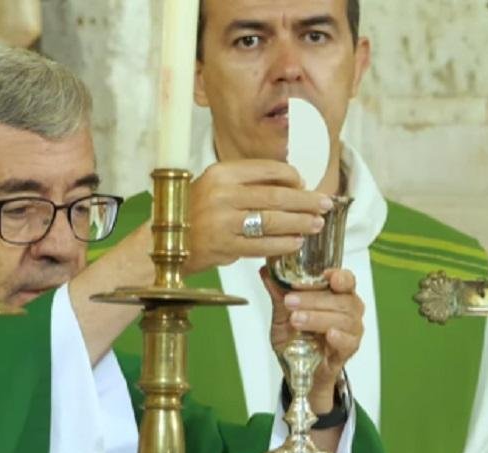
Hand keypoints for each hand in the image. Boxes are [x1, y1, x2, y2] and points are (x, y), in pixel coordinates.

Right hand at [185, 159, 332, 274]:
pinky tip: (295, 243)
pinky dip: (282, 244)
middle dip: (305, 201)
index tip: (305, 185)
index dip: (292, 177)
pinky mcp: (224, 246)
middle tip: (325, 204)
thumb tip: (290, 185)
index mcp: (220, 173)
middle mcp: (221, 194)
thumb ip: (246, 183)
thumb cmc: (192, 213)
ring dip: (299, 223)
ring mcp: (223, 222)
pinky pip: (262, 245)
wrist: (162, 243)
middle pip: (276, 196)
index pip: (267, 169)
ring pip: (273, 221)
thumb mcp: (213, 186)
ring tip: (316, 225)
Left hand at [262, 266, 363, 412]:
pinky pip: (349, 341)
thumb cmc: (297, 340)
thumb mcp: (282, 316)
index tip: (324, 275)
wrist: (298, 370)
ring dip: (318, 317)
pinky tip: (329, 335)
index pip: (345, 280)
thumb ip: (278, 295)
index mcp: (336, 295)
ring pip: (344, 318)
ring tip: (297, 320)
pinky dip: (339, 336)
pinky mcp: (348, 350)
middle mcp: (348, 310)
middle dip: (314, 298)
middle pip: (342, 298)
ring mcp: (350, 330)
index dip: (337, 275)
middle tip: (290, 301)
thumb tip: (266, 272)